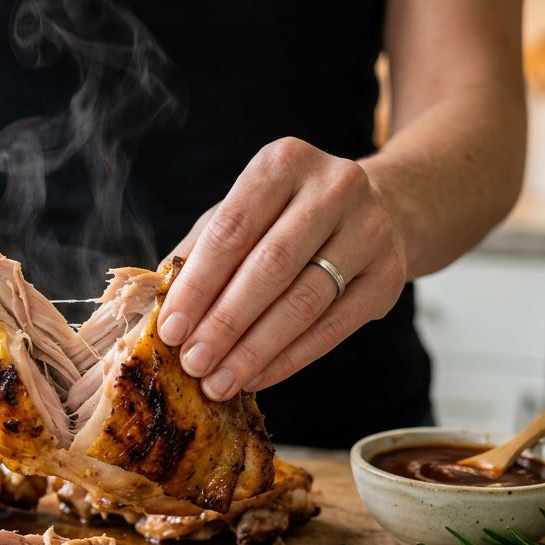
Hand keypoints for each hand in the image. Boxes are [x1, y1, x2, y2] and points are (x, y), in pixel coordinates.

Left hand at [158, 137, 407, 399]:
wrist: (382, 210)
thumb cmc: (287, 217)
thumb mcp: (242, 214)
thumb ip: (198, 252)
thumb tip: (153, 303)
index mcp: (284, 162)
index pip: (232, 230)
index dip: (198, 285)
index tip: (170, 330)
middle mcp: (334, 187)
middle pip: (270, 267)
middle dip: (225, 323)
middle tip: (193, 364)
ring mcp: (370, 230)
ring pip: (304, 302)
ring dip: (255, 350)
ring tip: (219, 382)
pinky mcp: (390, 275)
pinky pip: (333, 328)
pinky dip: (289, 359)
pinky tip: (256, 379)